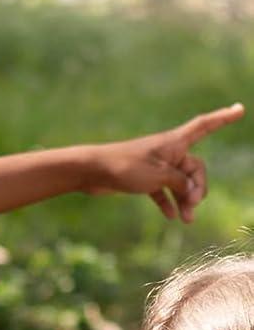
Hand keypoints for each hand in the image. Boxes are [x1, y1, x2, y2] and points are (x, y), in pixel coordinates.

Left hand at [84, 103, 243, 221]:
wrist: (91, 172)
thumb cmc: (125, 167)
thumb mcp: (159, 176)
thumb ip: (181, 183)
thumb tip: (191, 191)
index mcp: (174, 142)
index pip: (205, 126)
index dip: (223, 118)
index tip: (240, 108)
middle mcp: (168, 152)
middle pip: (194, 169)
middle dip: (197, 189)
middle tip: (193, 207)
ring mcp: (155, 166)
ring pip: (179, 183)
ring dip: (184, 200)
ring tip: (187, 220)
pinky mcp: (143, 178)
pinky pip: (162, 191)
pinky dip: (167, 202)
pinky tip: (171, 217)